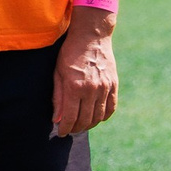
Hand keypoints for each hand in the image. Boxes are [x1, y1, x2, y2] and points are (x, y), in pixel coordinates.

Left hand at [52, 14, 118, 135]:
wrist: (91, 37)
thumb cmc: (69, 54)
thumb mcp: (58, 73)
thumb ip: (57, 97)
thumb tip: (57, 119)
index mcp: (74, 87)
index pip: (70, 117)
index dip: (65, 128)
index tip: (61, 133)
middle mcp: (91, 89)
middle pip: (85, 120)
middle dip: (76, 128)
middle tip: (70, 130)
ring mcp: (105, 88)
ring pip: (99, 116)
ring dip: (89, 125)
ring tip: (81, 125)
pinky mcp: (114, 85)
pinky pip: (111, 108)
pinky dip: (104, 116)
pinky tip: (97, 118)